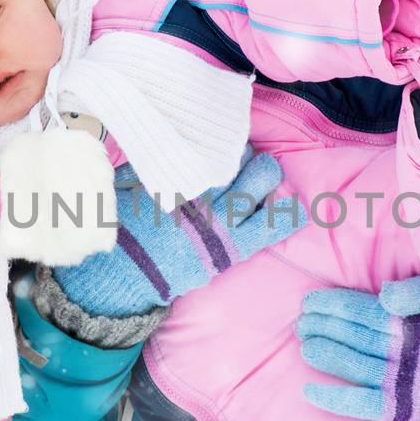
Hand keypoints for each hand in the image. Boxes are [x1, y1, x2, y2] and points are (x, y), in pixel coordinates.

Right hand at [54, 148, 305, 317]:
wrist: (121, 278)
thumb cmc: (123, 230)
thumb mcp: (127, 186)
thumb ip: (150, 164)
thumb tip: (166, 142)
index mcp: (177, 178)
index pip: (212, 152)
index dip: (222, 147)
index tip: (223, 147)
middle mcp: (201, 195)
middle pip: (237, 162)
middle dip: (245, 156)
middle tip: (246, 158)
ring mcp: (218, 222)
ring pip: (256, 187)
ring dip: (265, 175)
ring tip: (267, 172)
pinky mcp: (229, 250)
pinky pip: (266, 229)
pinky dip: (284, 217)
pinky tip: (298, 208)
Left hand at [298, 276, 419, 420]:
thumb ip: (419, 291)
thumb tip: (384, 294)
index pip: (369, 313)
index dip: (337, 306)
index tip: (311, 301)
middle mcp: (414, 357)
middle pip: (359, 339)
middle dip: (326, 328)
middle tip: (301, 322)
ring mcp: (409, 385)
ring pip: (358, 367)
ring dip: (326, 356)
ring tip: (303, 344)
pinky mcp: (406, 409)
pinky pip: (365, 406)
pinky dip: (337, 399)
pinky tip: (308, 391)